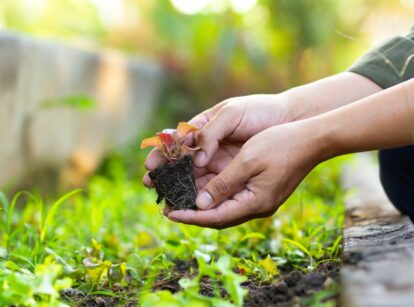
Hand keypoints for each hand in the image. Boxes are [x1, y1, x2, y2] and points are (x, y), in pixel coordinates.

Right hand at [143, 94, 292, 187]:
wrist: (287, 119)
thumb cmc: (258, 110)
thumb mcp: (231, 114)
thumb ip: (210, 133)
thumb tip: (196, 160)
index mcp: (201, 128)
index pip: (175, 143)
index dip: (161, 154)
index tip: (149, 165)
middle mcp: (207, 148)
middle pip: (180, 164)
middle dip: (164, 175)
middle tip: (150, 185)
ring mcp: (219, 162)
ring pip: (194, 178)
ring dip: (179, 189)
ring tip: (166, 201)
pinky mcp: (232, 174)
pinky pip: (214, 187)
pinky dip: (201, 195)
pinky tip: (191, 204)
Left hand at [166, 120, 330, 228]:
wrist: (312, 139)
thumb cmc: (281, 145)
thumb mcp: (248, 161)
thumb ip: (223, 183)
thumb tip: (200, 204)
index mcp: (255, 203)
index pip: (215, 217)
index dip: (190, 216)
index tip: (168, 214)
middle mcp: (256, 206)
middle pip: (217, 215)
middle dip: (192, 212)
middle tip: (167, 207)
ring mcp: (259, 199)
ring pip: (223, 206)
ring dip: (200, 202)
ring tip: (177, 197)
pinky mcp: (260, 190)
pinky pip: (231, 196)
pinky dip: (213, 193)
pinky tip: (200, 186)